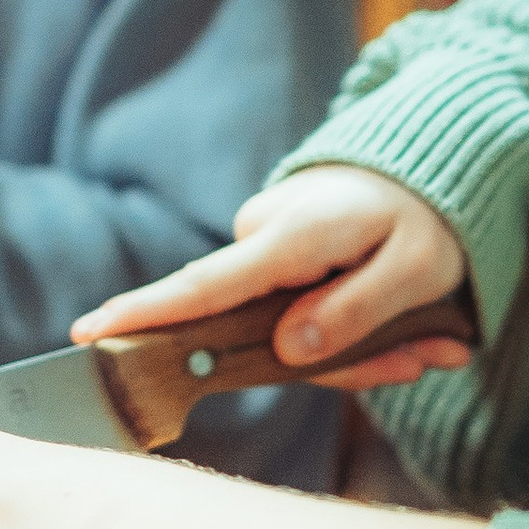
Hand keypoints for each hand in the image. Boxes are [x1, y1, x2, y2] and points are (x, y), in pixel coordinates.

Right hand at [70, 166, 472, 390]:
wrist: (432, 168)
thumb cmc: (428, 218)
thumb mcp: (414, 269)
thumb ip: (354, 312)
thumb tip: (288, 350)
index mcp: (291, 235)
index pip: (204, 286)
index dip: (147, 315)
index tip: (91, 334)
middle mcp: (264, 240)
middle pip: (264, 337)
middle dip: (350, 361)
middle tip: (433, 354)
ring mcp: (268, 252)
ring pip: (293, 339)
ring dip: (369, 351)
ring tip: (437, 340)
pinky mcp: (280, 266)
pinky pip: (306, 324)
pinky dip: (365, 338)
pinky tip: (423, 335)